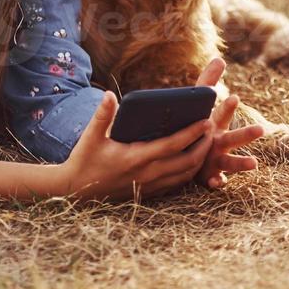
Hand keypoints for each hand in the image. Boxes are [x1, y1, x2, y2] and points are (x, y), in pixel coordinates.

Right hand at [55, 91, 213, 201]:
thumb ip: (102, 115)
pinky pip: (177, 183)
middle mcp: (147, 174)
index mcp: (135, 158)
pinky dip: (189, 171)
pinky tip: (192, 160)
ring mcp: (150, 186)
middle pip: (186, 162)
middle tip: (211, 128)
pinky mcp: (149, 193)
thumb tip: (110, 95)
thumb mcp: (90, 137)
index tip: (206, 121)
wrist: (76, 192)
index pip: (172, 145)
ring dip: (199, 159)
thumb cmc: (84, 161)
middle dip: (203, 145)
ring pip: (185, 175)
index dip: (191, 133)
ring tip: (206, 141)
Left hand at [194, 56, 263, 189]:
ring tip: (255, 163)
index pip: (222, 113)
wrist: (189, 155)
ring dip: (242, 163)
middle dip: (247, 133)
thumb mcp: (199, 105)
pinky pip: (216, 181)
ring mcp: (217, 160)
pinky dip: (218, 182)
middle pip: (235, 137)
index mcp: (216, 125)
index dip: (227, 106)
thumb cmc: (198, 126)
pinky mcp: (210, 176)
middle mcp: (220, 142)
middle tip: (261, 129)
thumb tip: (220, 58)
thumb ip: (207, 83)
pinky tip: (218, 182)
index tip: (233, 97)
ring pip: (232, 162)